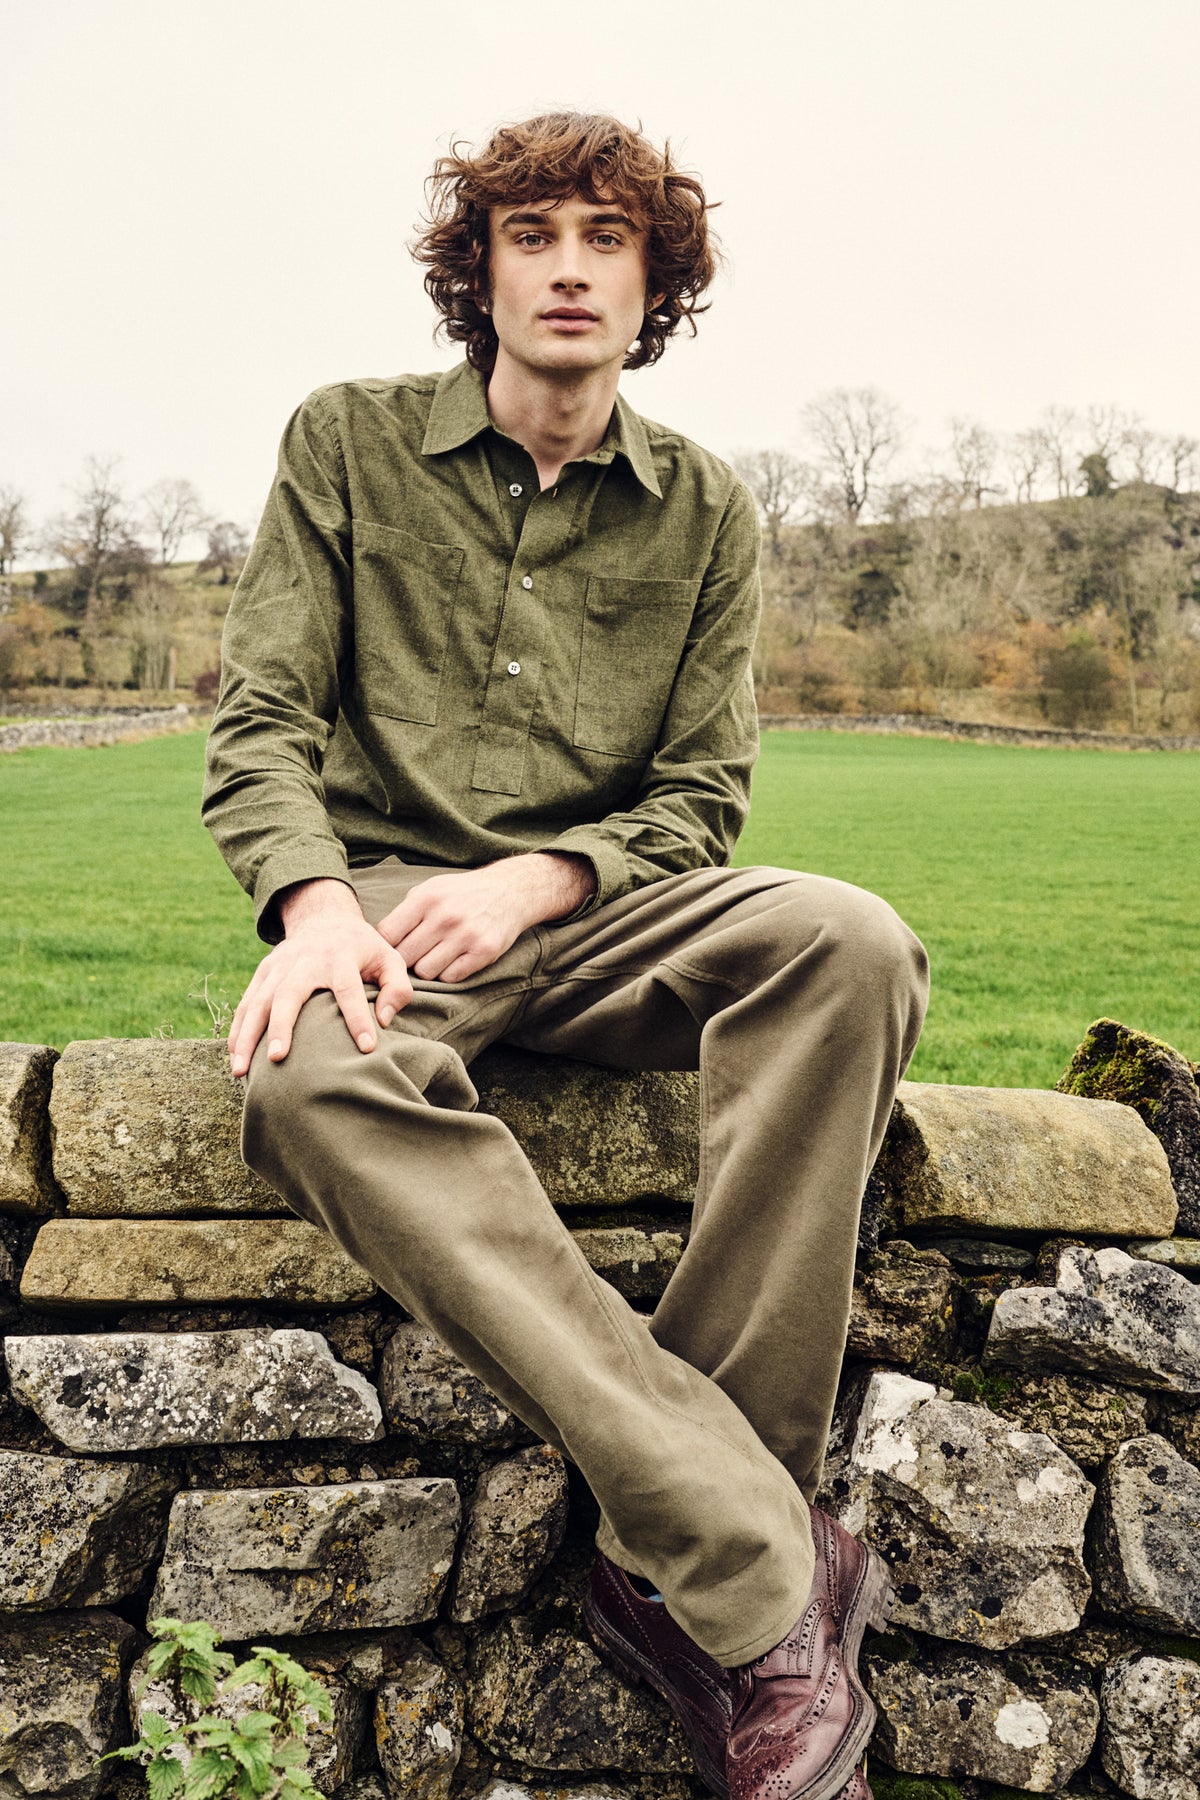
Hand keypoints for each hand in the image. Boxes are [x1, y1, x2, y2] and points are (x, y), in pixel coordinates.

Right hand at [228, 878, 412, 1073]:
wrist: (324, 917)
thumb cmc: (363, 948)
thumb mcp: (389, 958)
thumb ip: (397, 988)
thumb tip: (384, 1021)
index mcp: (341, 957)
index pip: (350, 990)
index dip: (359, 1018)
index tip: (367, 1048)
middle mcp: (306, 960)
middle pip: (289, 992)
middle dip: (281, 1026)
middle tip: (277, 1058)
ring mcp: (280, 965)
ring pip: (259, 1000)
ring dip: (248, 1035)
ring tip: (241, 1070)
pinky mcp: (264, 971)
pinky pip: (247, 1001)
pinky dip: (238, 1028)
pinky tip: (234, 1056)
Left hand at [376, 852, 594, 982]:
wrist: (510, 891)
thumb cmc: (462, 893)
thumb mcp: (431, 889)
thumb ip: (406, 912)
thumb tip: (378, 942)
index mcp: (426, 898)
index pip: (387, 934)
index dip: (384, 947)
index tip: (389, 950)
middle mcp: (444, 917)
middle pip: (404, 957)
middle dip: (403, 961)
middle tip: (412, 958)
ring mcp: (465, 936)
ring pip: (425, 972)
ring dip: (426, 969)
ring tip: (433, 958)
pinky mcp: (483, 953)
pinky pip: (450, 978)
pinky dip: (447, 974)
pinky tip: (451, 961)